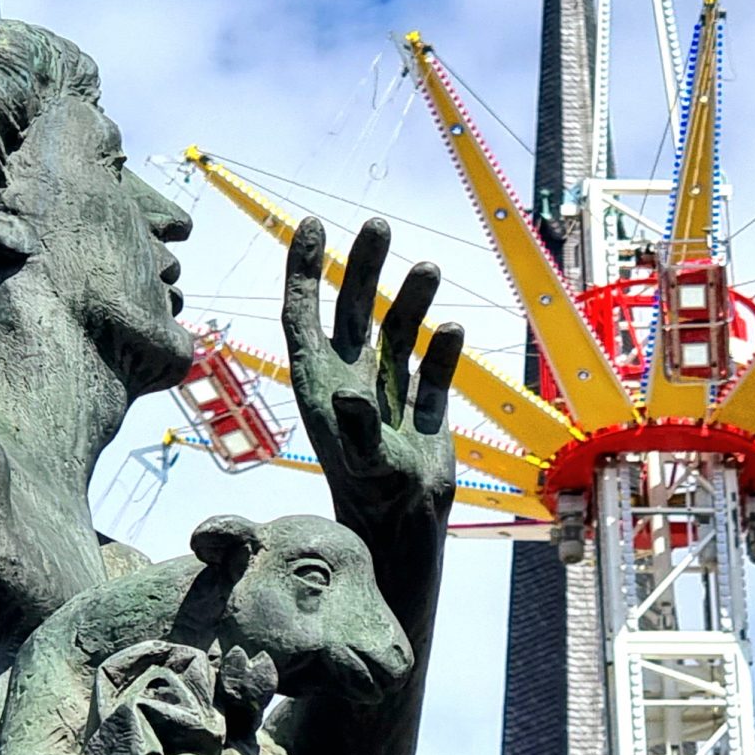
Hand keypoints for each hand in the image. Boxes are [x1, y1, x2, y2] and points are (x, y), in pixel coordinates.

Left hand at [282, 217, 461, 531]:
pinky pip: (431, 367)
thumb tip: (350, 393)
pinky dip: (441, 348)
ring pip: (395, 330)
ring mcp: (385, 391)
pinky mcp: (419, 409)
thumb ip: (357, 427)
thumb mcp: (364, 462)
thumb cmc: (374, 497)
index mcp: (319, 382)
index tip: (312, 225)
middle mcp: (348, 379)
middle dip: (362, 266)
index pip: (303, 314)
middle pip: (352, 309)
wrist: (404, 528)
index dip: (303, 269)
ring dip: (410, 298)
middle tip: (378, 225)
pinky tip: (451, 330)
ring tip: (429, 269)